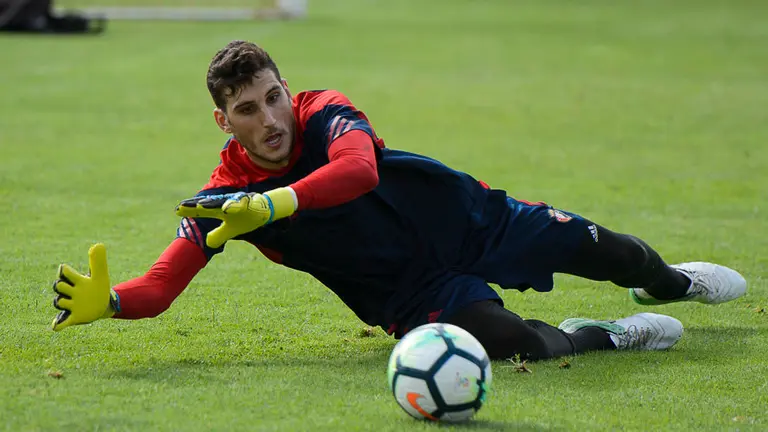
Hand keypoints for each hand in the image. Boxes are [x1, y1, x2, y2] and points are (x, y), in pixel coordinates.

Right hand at [52, 243, 115, 330]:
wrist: (103, 304)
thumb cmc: (99, 287)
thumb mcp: (100, 275)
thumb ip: (99, 261)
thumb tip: (98, 245)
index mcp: (76, 280)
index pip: (65, 272)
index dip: (64, 271)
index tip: (65, 269)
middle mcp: (71, 292)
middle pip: (59, 286)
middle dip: (61, 285)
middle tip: (68, 286)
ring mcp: (71, 305)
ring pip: (59, 302)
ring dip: (62, 302)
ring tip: (69, 303)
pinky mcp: (74, 317)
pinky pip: (62, 322)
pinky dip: (58, 324)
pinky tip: (56, 326)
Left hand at [175, 188, 295, 248]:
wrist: (267, 210)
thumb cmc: (247, 218)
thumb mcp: (231, 230)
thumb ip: (218, 235)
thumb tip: (207, 243)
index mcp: (220, 210)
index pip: (202, 210)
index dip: (189, 211)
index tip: (176, 211)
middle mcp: (226, 204)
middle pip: (207, 204)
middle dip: (195, 206)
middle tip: (182, 207)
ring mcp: (237, 202)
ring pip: (222, 203)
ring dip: (210, 204)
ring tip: (199, 206)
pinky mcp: (249, 202)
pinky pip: (240, 204)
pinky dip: (233, 205)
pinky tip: (226, 208)